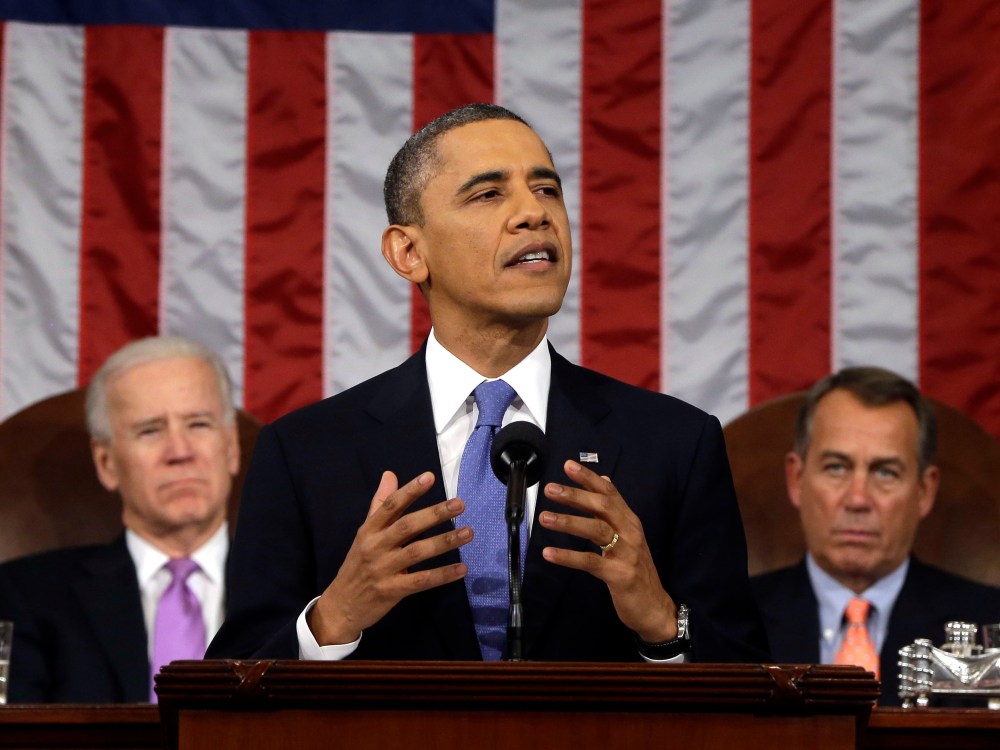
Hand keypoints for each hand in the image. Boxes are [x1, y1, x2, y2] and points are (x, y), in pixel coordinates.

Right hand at [307, 470, 470, 644]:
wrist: (341, 605)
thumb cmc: (358, 565)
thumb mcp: (364, 533)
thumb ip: (380, 504)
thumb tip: (390, 474)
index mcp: (369, 530)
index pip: (390, 505)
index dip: (410, 491)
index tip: (430, 477)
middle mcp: (375, 546)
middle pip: (407, 526)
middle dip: (434, 514)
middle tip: (460, 504)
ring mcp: (383, 569)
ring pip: (418, 552)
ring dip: (444, 541)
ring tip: (468, 532)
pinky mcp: (392, 591)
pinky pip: (421, 581)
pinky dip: (442, 575)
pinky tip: (462, 568)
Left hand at [539, 460, 678, 642]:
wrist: (654, 606)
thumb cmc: (635, 569)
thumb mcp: (628, 535)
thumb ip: (614, 509)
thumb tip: (604, 479)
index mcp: (630, 521)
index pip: (609, 492)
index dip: (588, 478)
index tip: (568, 465)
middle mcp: (630, 532)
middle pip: (602, 506)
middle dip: (575, 495)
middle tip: (550, 489)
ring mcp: (627, 553)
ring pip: (596, 530)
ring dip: (569, 522)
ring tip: (544, 518)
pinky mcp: (619, 575)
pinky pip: (591, 562)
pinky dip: (568, 556)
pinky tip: (549, 553)